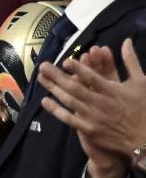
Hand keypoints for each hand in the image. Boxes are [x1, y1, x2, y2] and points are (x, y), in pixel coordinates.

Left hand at [39, 38, 145, 164]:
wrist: (143, 136)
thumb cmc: (143, 106)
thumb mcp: (140, 80)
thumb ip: (130, 61)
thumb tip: (126, 41)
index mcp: (112, 89)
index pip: (92, 77)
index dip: (78, 69)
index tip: (65, 61)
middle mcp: (99, 102)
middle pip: (74, 87)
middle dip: (57, 76)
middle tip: (44, 66)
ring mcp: (92, 117)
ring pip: (69, 101)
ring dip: (53, 89)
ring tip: (41, 79)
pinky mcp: (88, 129)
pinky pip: (69, 119)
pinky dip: (56, 110)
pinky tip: (45, 101)